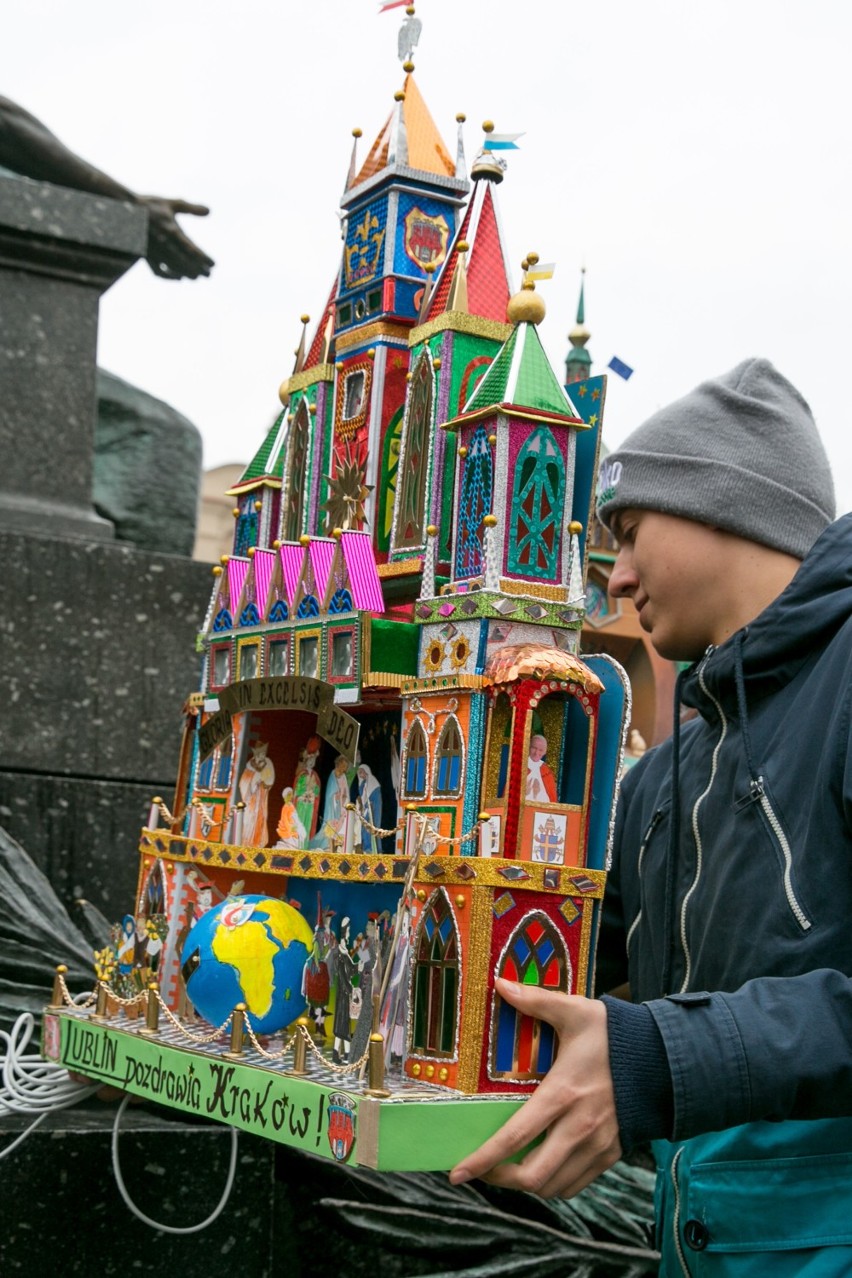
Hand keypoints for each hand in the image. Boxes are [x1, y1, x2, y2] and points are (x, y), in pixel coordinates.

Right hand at [139, 196, 214, 279]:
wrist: (125, 209)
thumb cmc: (150, 205)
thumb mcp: (172, 204)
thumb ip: (191, 208)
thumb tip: (209, 211)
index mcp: (172, 232)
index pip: (192, 250)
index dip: (203, 259)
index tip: (213, 264)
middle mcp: (164, 245)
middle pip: (185, 263)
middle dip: (198, 270)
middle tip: (208, 275)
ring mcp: (155, 253)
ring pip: (173, 269)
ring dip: (186, 274)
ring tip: (196, 277)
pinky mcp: (146, 256)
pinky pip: (158, 272)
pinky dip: (169, 277)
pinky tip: (178, 278)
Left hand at [449, 978, 621, 1197]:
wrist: (666, 1059)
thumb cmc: (616, 1035)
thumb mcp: (576, 1011)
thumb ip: (536, 1000)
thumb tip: (500, 984)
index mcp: (563, 1093)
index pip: (516, 1136)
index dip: (483, 1159)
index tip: (458, 1172)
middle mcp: (579, 1127)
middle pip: (533, 1175)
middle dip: (500, 1178)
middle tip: (482, 1168)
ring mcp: (597, 1146)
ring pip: (554, 1187)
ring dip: (527, 1184)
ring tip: (508, 1167)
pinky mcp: (611, 1154)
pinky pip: (576, 1185)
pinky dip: (554, 1184)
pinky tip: (541, 1166)